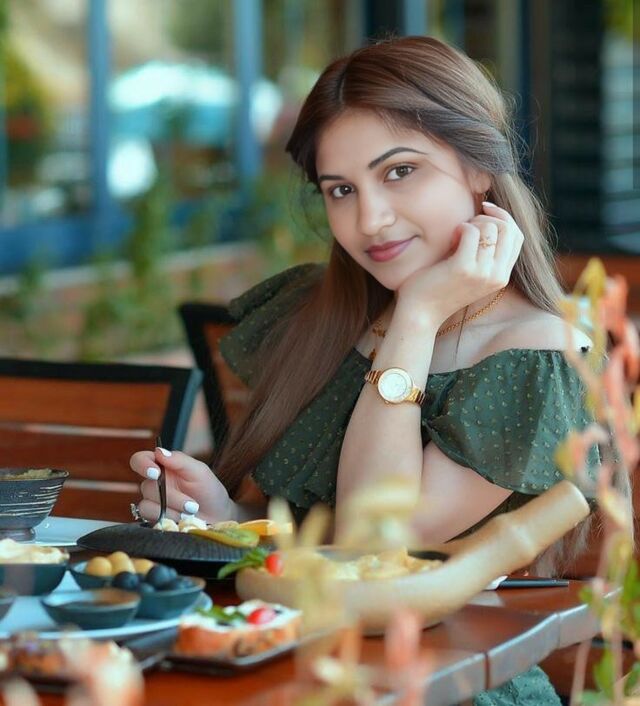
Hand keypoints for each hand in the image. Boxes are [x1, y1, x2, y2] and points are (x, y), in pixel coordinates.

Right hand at [129, 448, 234, 523]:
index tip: (155, 472)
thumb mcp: (200, 471)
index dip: (142, 464)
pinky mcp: (154, 517)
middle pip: (147, 486)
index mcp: (164, 466)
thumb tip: (159, 451)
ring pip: (147, 504)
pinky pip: (149, 517)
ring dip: (171, 509)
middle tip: (192, 504)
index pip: (141, 460)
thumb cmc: (209, 490)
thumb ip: (179, 460)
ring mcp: (153, 501)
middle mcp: (155, 483)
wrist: (217, 517)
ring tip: (191, 512)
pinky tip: (182, 519)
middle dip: (171, 497)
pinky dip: (168, 518)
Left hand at [396, 202, 523, 324]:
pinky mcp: (464, 269)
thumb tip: (488, 218)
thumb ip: (484, 253)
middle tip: (466, 225)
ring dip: (472, 223)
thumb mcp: (471, 271)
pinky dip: (460, 228)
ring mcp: (482, 273)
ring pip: (490, 228)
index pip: (517, 237)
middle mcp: (497, 276)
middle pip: (508, 229)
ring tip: (456, 235)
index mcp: (502, 276)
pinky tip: (450, 239)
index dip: (503, 218)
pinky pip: (471, 232)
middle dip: (488, 217)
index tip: (484, 211)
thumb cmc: (440, 288)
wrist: (420, 314)